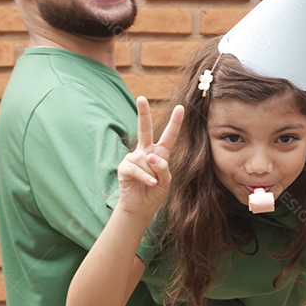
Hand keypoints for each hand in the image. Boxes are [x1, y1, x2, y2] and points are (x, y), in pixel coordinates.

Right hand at [116, 96, 183, 218]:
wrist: (140, 208)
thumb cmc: (154, 193)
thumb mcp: (166, 181)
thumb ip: (163, 167)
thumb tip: (150, 156)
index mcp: (160, 153)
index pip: (169, 136)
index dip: (175, 122)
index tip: (180, 107)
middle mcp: (146, 152)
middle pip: (145, 129)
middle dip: (143, 113)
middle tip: (140, 97)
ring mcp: (134, 158)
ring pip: (147, 160)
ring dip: (152, 175)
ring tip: (150, 184)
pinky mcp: (125, 167)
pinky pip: (137, 168)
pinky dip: (145, 177)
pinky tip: (149, 183)